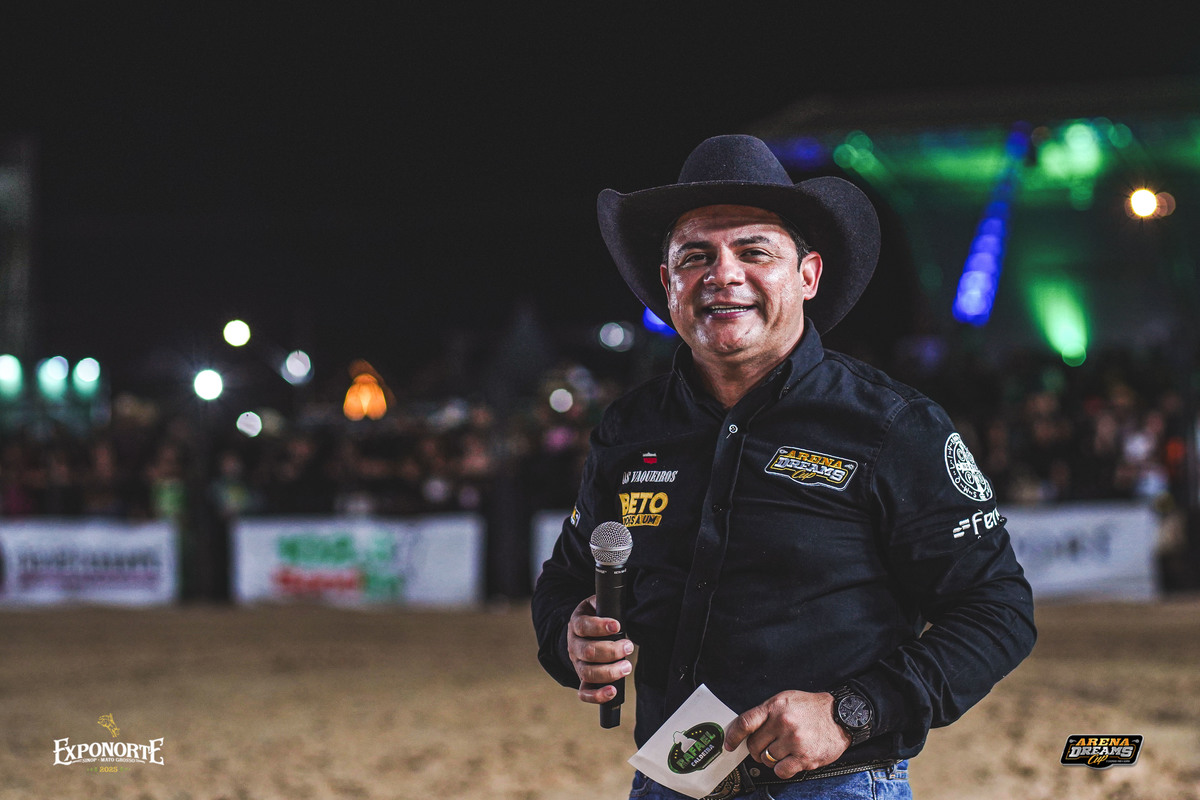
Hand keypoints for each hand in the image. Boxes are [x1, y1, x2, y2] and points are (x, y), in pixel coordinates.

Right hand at [567, 595, 633, 704]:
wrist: (582, 633)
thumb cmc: (596, 618)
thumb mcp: (598, 604)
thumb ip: (605, 602)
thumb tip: (617, 602)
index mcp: (577, 624)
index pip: (583, 626)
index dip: (599, 626)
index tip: (617, 625)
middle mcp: (574, 645)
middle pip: (588, 652)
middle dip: (611, 651)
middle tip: (628, 647)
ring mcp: (577, 664)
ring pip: (587, 673)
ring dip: (609, 672)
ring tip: (626, 667)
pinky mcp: (583, 679)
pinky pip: (584, 692)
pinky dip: (597, 695)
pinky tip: (612, 691)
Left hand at [723, 690, 849, 777]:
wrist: (841, 716)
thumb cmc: (811, 708)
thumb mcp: (786, 699)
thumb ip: (766, 713)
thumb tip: (745, 729)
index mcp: (776, 706)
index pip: (746, 722)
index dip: (733, 735)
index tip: (729, 744)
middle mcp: (783, 723)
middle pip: (754, 745)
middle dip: (756, 749)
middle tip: (765, 747)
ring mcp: (794, 741)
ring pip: (766, 759)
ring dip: (771, 758)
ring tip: (783, 750)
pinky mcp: (804, 757)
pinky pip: (780, 771)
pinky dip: (781, 769)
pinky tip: (789, 760)